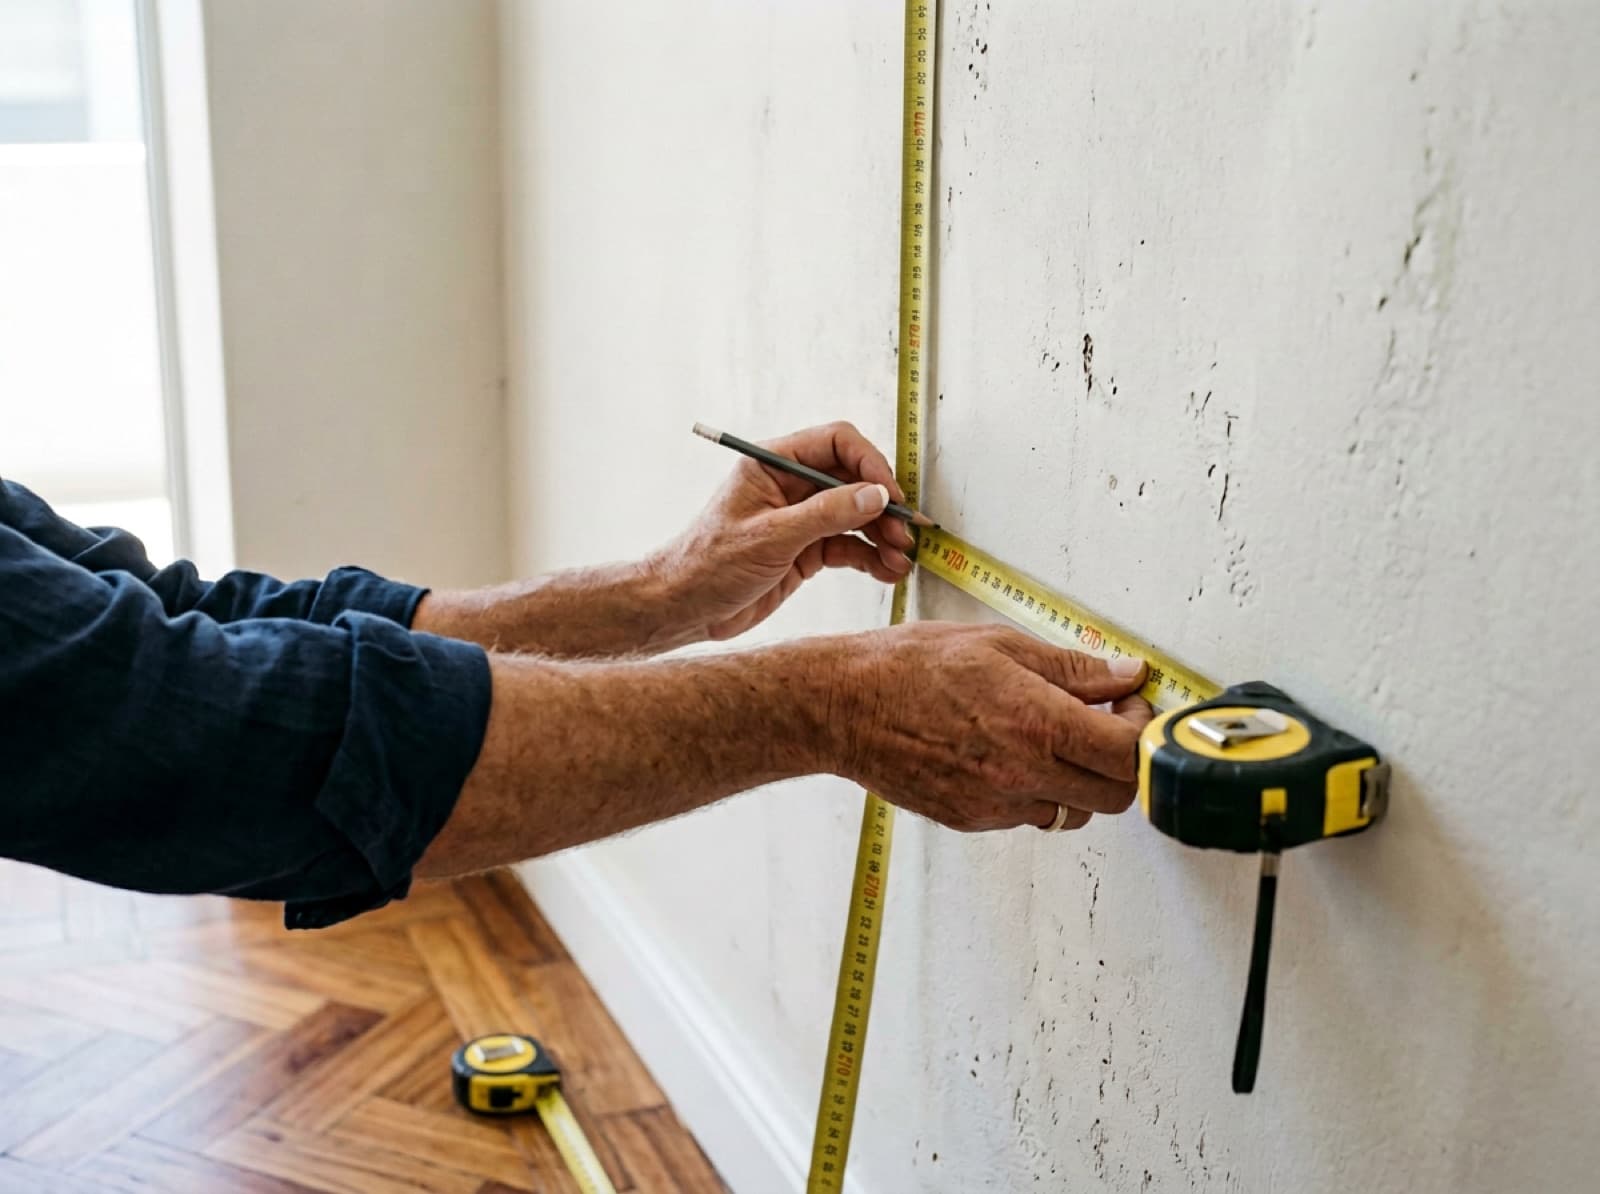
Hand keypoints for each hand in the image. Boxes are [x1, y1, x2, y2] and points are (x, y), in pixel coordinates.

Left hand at [652, 421, 915, 640]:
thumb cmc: (708, 565)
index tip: (890, 496)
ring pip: (856, 515)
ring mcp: (801, 518)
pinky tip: (888, 572)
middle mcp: (790, 486)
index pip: (835, 444)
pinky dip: (871, 558)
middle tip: (904, 533)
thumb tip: (876, 496)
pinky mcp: (806, 550)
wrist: (684, 609)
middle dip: (882, 506)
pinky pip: (848, 546)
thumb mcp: (770, 537)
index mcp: (772, 464)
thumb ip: (826, 514)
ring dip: (882, 536)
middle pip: (853, 480)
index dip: (869, 464)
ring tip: (901, 559)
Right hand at [827, 623, 1154, 830]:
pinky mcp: (972, 820)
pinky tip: (1006, 752)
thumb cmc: (908, 666)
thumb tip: (1123, 675)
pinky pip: (1027, 815)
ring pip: (1073, 811)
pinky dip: (1033, 788)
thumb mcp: (998, 644)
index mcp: (1036, 724)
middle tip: (1102, 723)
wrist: (842, 707)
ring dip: (1078, 778)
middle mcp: (1021, 774)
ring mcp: (996, 805)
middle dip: (1121, 761)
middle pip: (1116, 796)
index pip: (1129, 754)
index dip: (1143, 731)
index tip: (1131, 707)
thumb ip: (1070, 668)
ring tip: (1048, 737)